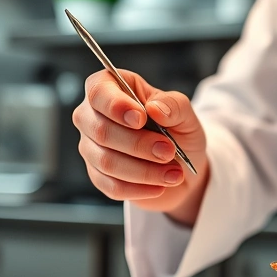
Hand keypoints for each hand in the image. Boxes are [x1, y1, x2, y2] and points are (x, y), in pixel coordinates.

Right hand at [73, 70, 209, 224]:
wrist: (181, 167)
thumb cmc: (177, 132)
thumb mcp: (185, 114)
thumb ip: (174, 106)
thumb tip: (155, 108)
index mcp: (111, 88)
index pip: (98, 91)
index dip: (116, 106)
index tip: (141, 119)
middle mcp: (93, 116)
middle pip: (100, 130)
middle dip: (138, 144)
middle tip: (168, 150)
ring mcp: (91, 147)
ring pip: (106, 161)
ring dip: (144, 170)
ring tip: (173, 172)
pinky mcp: (98, 176)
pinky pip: (111, 185)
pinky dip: (139, 188)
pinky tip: (160, 185)